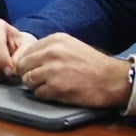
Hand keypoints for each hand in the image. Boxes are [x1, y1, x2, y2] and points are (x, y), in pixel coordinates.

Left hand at [13, 33, 130, 107]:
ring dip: (36, 86)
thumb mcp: (70, 46)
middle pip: (23, 66)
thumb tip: (27, 58)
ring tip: (50, 86)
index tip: (34, 69)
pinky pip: (38, 93)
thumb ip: (49, 49)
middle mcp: (51, 52)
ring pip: (27, 80)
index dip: (28, 63)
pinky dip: (45, 95)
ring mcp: (52, 70)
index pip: (26, 52)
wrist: (113, 80)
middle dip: (28, 74)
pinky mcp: (56, 87)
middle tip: (39, 80)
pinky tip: (57, 92)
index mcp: (54, 40)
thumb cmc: (93, 65)